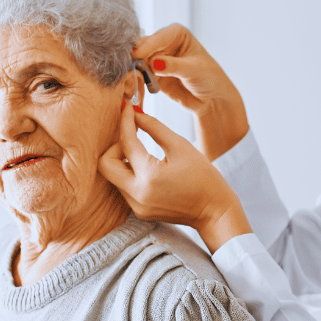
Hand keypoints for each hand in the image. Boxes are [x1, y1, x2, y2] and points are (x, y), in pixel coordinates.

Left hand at [99, 102, 252, 252]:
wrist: (214, 211)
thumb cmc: (204, 177)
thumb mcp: (181, 146)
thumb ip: (155, 128)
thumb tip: (136, 114)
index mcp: (149, 175)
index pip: (126, 142)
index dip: (125, 121)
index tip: (128, 109)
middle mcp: (138, 194)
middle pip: (106, 164)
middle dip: (115, 146)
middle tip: (133, 138)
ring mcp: (137, 205)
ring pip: (113, 177)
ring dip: (121, 160)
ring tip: (141, 152)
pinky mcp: (139, 211)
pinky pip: (123, 188)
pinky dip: (129, 174)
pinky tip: (146, 168)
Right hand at [133, 24, 248, 159]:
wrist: (211, 99)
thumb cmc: (210, 79)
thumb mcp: (194, 70)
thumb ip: (174, 66)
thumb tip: (154, 62)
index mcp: (177, 34)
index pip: (158, 37)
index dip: (147, 46)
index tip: (137, 56)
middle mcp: (164, 43)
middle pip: (143, 47)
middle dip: (138, 58)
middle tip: (134, 70)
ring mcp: (156, 58)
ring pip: (138, 61)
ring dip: (136, 70)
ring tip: (138, 80)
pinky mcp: (152, 74)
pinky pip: (138, 75)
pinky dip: (137, 80)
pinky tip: (139, 86)